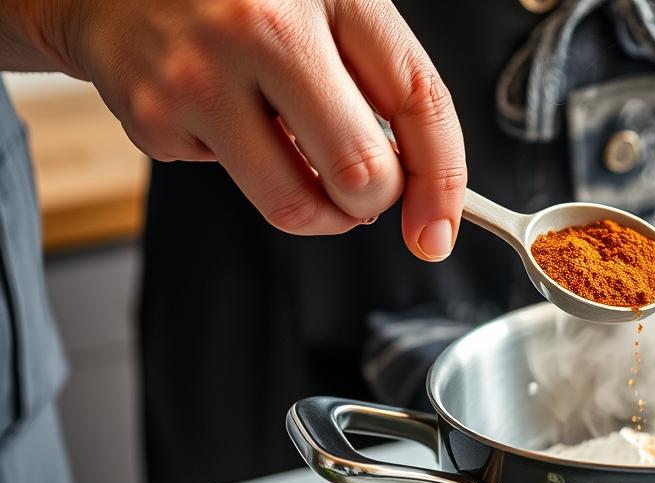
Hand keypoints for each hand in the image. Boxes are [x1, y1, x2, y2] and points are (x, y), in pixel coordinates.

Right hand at [11, 0, 464, 259]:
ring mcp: (204, 73)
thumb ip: (376, 83)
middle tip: (358, 188)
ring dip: (317, 210)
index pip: (419, 99)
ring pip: (296, 203)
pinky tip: (223, 118)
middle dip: (371, 201)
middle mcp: (266, 25)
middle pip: (361, 170)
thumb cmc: (238, 1)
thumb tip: (418, 186)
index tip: (437, 229)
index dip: (441, 181)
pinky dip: (243, 168)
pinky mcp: (155, 116)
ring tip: (302, 165)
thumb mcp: (322, 10)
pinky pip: (231, 185)